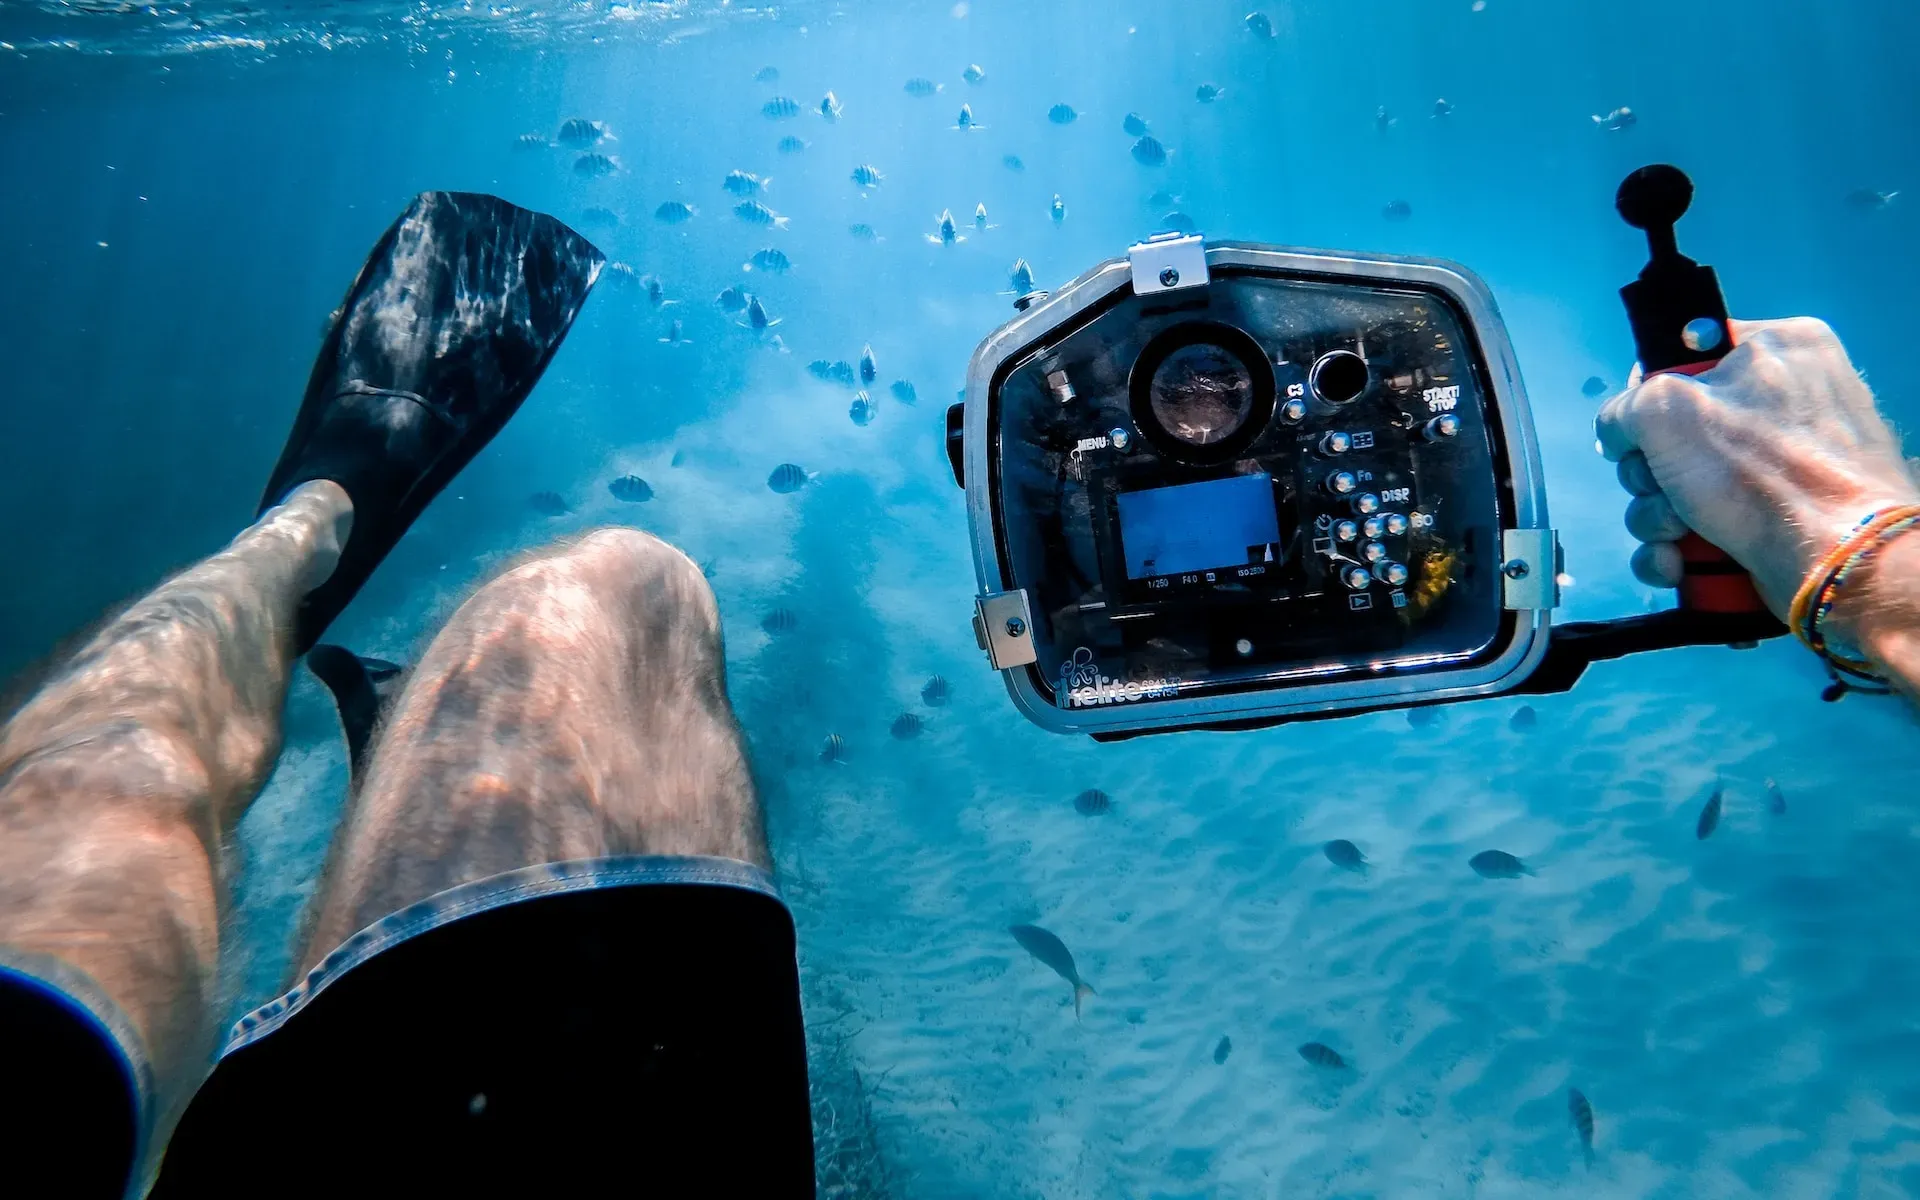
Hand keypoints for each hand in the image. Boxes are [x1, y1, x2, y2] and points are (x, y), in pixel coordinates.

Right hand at [1595, 317, 1918, 618]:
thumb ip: (1624, 406)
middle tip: (1664, 488)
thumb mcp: (1665, 409)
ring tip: (1678, 535)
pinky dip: (1680, 551)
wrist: (1833, 563)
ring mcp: (1784, 465)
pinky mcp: (1775, 519)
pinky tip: (1679, 563)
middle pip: (1674, 431)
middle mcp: (1788, 401)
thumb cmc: (1762, 475)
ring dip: (1658, 519)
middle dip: (1651, 476)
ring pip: (1680, 487)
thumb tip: (1620, 432)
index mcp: (1780, 347)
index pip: (1684, 358)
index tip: (1641, 432)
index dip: (1648, 398)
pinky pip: (1702, 527)